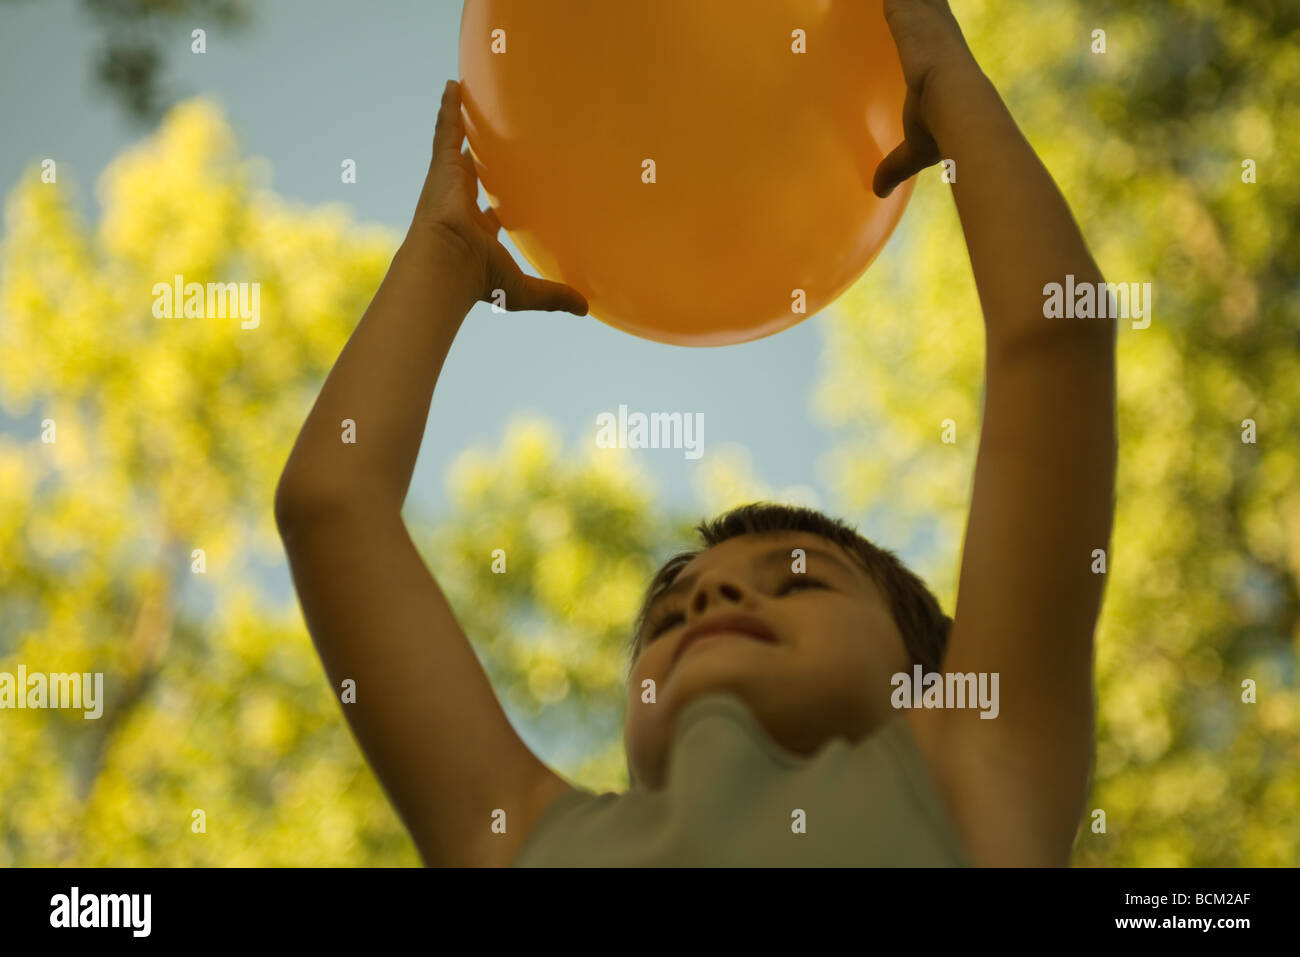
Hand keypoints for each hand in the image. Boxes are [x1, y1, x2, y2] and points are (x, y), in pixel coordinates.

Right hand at [410, 80, 588, 315]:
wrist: (447, 266)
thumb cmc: (479, 281)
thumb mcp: (524, 289)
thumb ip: (555, 295)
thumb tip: (586, 308)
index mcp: (477, 231)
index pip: (488, 212)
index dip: (496, 204)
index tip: (506, 197)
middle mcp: (461, 205)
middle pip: (472, 172)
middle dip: (477, 155)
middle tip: (490, 135)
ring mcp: (449, 184)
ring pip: (457, 146)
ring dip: (461, 123)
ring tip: (466, 96)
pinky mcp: (441, 168)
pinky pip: (445, 131)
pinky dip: (448, 109)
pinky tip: (453, 86)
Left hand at [873, 0, 982, 197]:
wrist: (957, 107)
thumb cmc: (943, 129)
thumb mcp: (916, 147)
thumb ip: (897, 164)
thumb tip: (879, 192)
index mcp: (944, 50)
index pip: (930, 22)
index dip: (921, 15)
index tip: (911, 12)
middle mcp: (937, 26)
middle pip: (920, 3)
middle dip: (907, 3)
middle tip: (895, 3)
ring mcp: (924, 15)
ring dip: (898, 0)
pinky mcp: (905, 10)